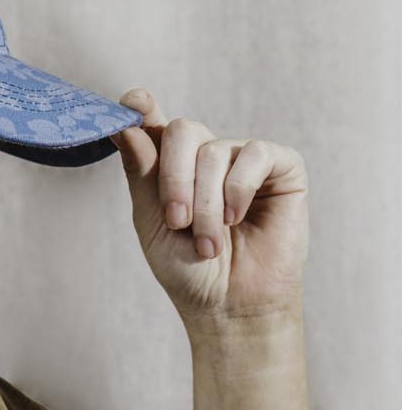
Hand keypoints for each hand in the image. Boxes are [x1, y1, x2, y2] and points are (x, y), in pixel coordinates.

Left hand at [108, 89, 309, 330]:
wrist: (228, 306)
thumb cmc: (188, 270)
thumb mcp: (152, 222)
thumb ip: (142, 173)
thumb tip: (128, 123)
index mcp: (173, 167)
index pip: (156, 125)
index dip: (142, 109)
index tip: (132, 103)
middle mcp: (208, 156)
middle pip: (182, 130)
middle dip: (174, 179)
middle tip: (177, 222)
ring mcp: (244, 158)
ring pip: (214, 152)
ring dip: (206, 204)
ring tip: (208, 243)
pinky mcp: (282, 166)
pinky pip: (254, 155)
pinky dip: (238, 190)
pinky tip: (237, 219)